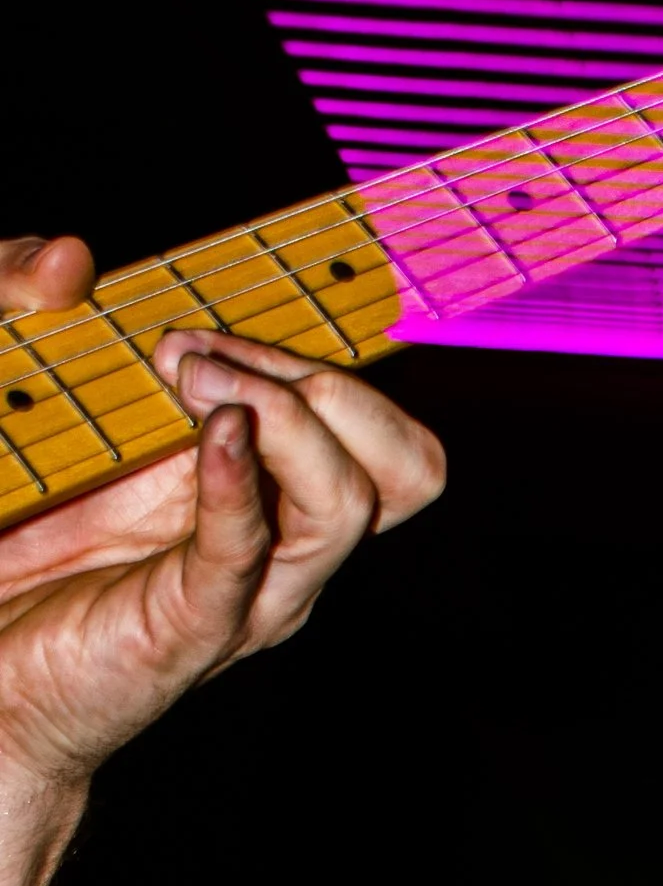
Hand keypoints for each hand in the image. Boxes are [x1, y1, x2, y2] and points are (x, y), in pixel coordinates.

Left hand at [0, 234, 443, 885]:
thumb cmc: (9, 539)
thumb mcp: (12, 392)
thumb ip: (19, 302)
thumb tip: (69, 257)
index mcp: (260, 485)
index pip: (369, 422)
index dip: (331, 350)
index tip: (230, 310)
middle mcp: (276, 541)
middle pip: (399, 463)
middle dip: (319, 377)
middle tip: (197, 351)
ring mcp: (248, 592)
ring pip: (351, 502)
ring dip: (286, 418)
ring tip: (192, 381)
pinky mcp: (197, 627)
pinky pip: (249, 553)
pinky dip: (239, 485)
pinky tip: (213, 432)